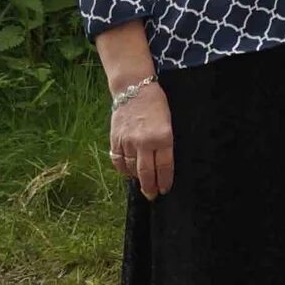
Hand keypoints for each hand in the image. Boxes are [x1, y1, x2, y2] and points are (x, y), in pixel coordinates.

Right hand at [109, 81, 174, 199]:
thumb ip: (165, 143)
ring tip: (142, 184)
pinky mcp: (115, 139)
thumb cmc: (156, 104)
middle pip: (146, 172)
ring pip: (130, 168)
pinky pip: (117, 160)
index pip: (164, 166)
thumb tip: (163, 163)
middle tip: (153, 195)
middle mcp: (144, 142)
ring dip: (136, 179)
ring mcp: (127, 141)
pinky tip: (127, 172)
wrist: (133, 89)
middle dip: (150, 187)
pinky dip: (122, 169)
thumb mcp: (169, 122)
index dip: (165, 181)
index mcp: (162, 137)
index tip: (165, 189)